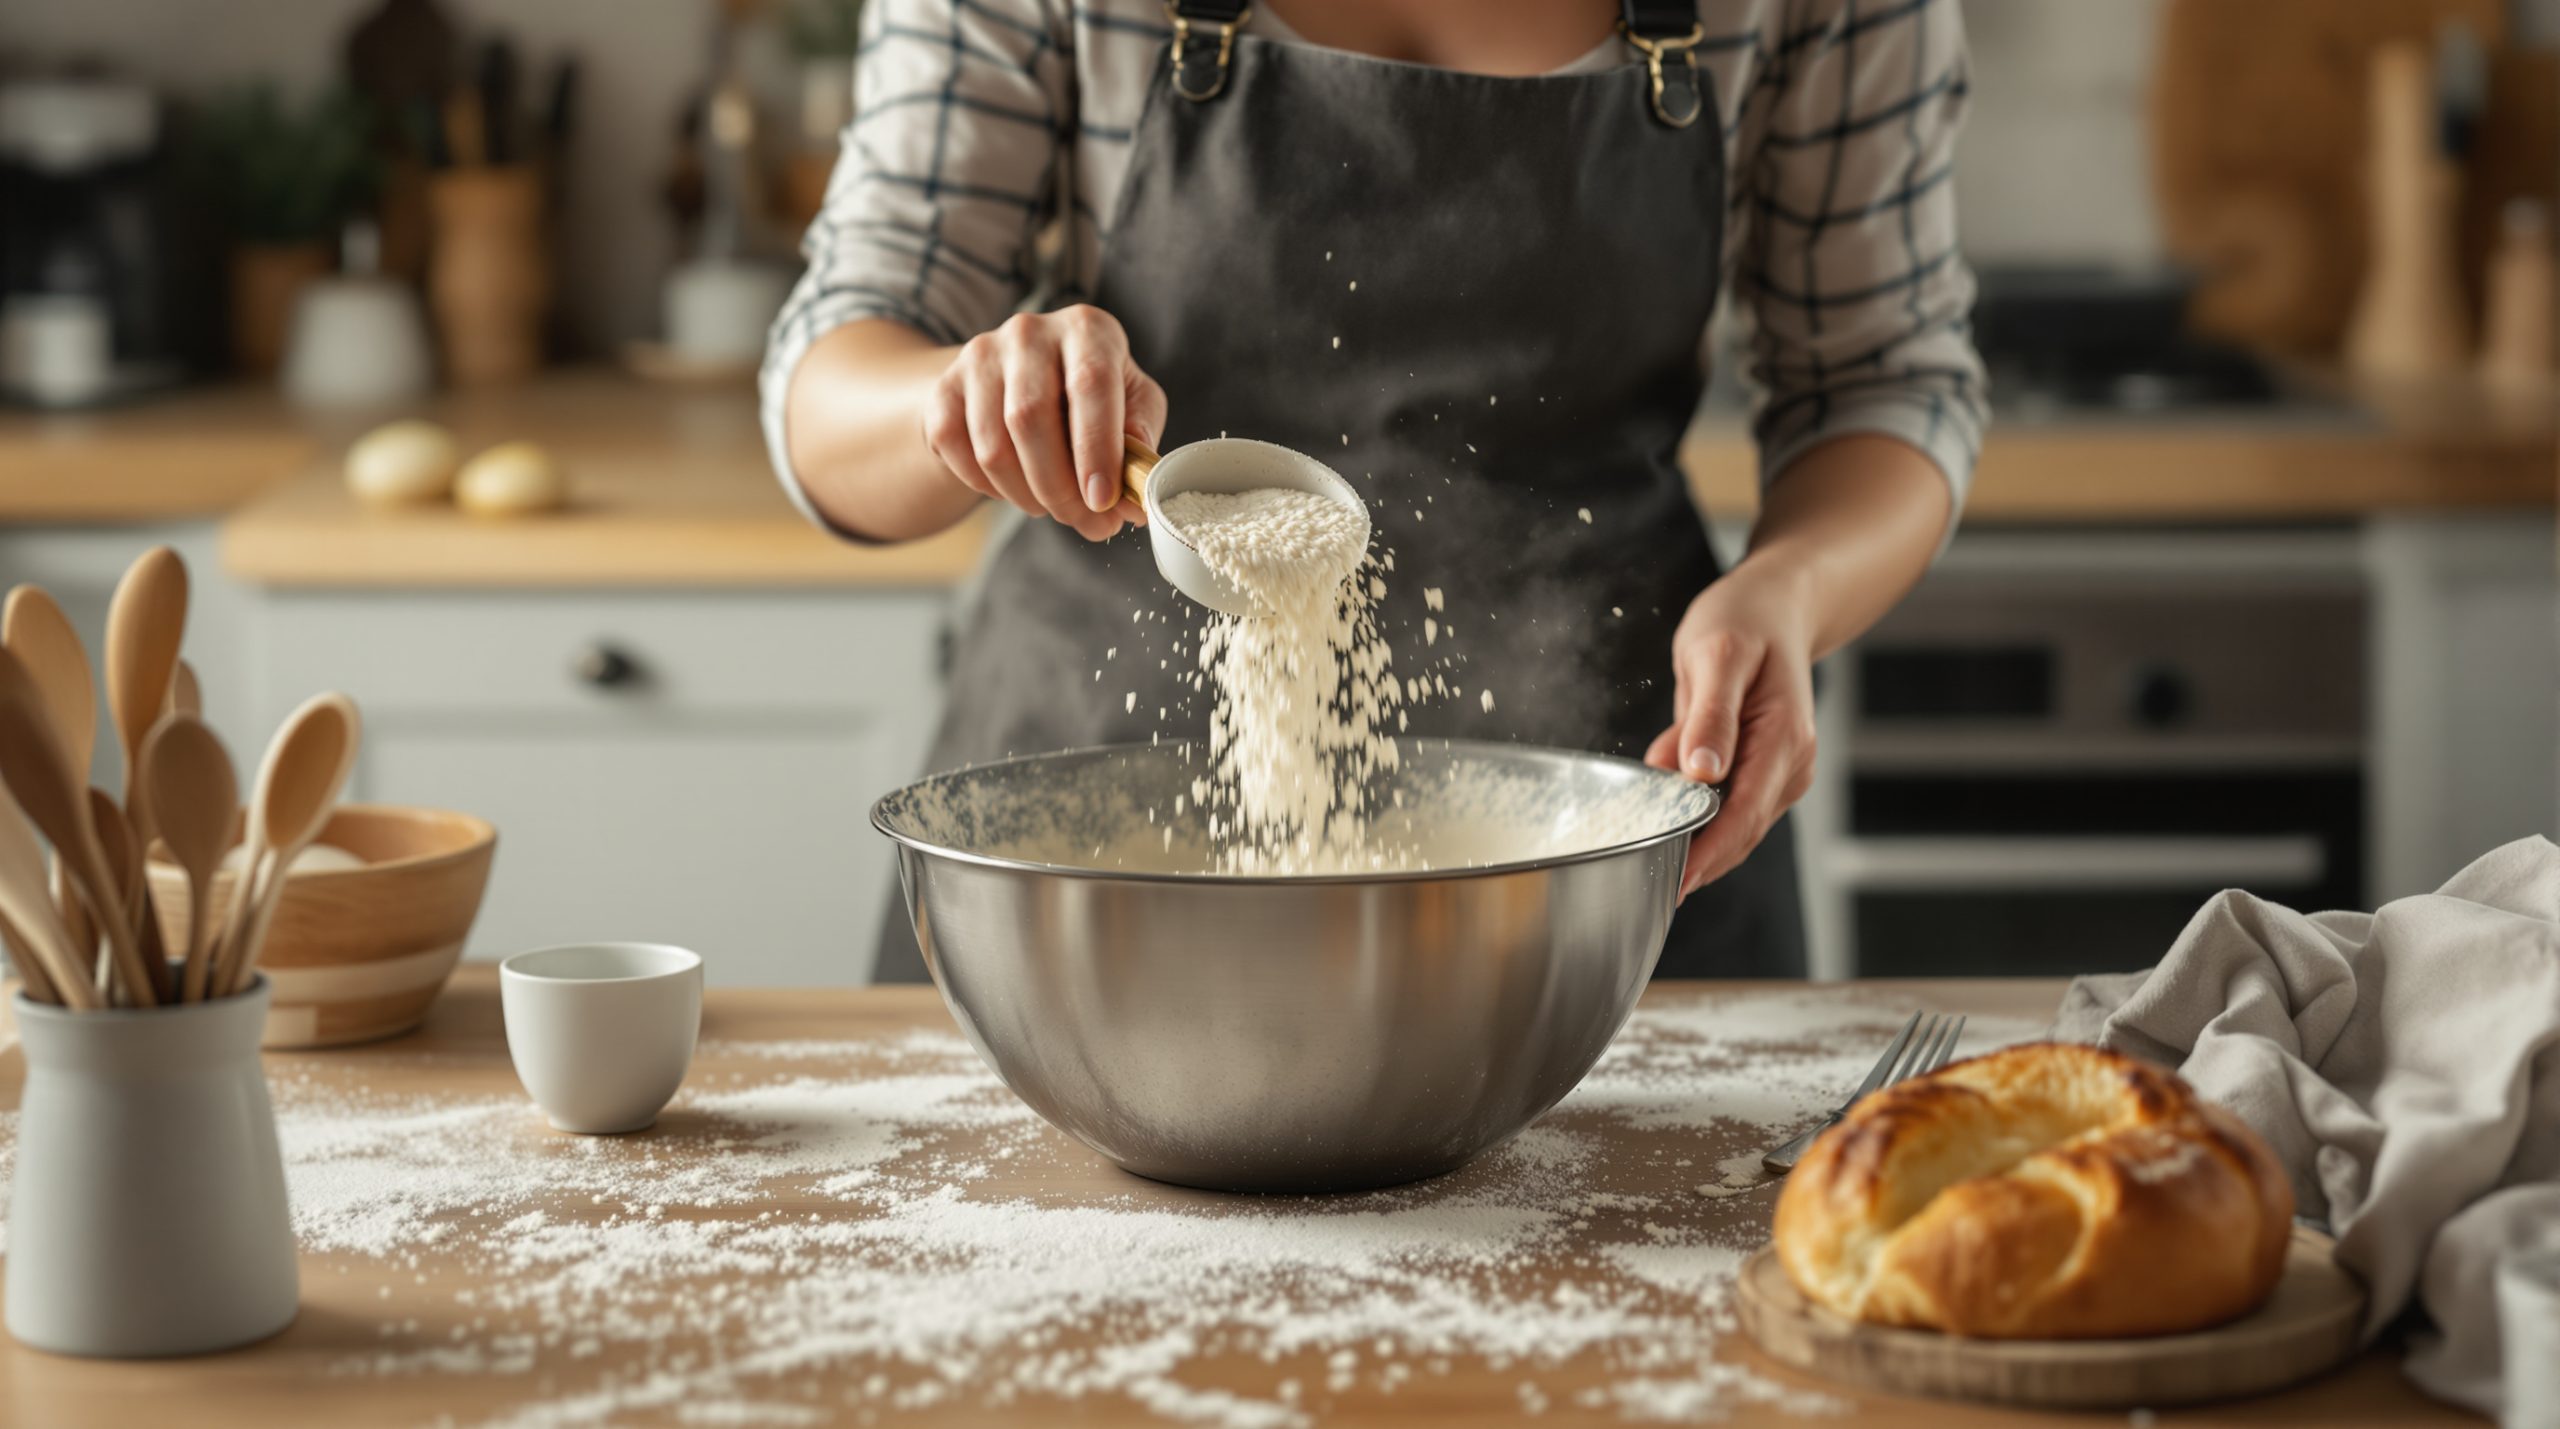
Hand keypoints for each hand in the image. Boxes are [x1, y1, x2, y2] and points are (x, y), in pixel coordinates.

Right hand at [920, 305, 1167, 541]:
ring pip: (993, 447)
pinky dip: (987, 487)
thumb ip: (1140, 440)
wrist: (1021, 381)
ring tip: (1052, 507)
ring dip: (1025, 495)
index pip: (1090, 384)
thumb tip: (1137, 495)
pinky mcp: (944, 388)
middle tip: (1084, 522)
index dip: (1097, 449)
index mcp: (1086, 328)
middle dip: (1060, 488)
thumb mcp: (1130, 403)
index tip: (1103, 501)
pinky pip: (958, 453)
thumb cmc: (1091, 395)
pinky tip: (1013, 488)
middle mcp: (1029, 331)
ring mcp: (980, 357)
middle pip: (1030, 419)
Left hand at [1643, 560, 1820, 898]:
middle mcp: (1790, 765)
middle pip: (1741, 834)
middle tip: (1642, 881)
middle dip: (1697, 861)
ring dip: (1692, 837)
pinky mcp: (1761, 770)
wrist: (1775, 605)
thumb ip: (1710, 716)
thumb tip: (1701, 773)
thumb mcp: (1718, 654)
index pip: (1744, 817)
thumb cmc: (1746, 620)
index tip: (1671, 883)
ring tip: (1646, 847)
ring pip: (1732, 825)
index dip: (1707, 855)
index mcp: (1784, 740)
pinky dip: (1693, 810)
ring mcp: (1779, 772)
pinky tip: (1664, 799)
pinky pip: (1725, 804)